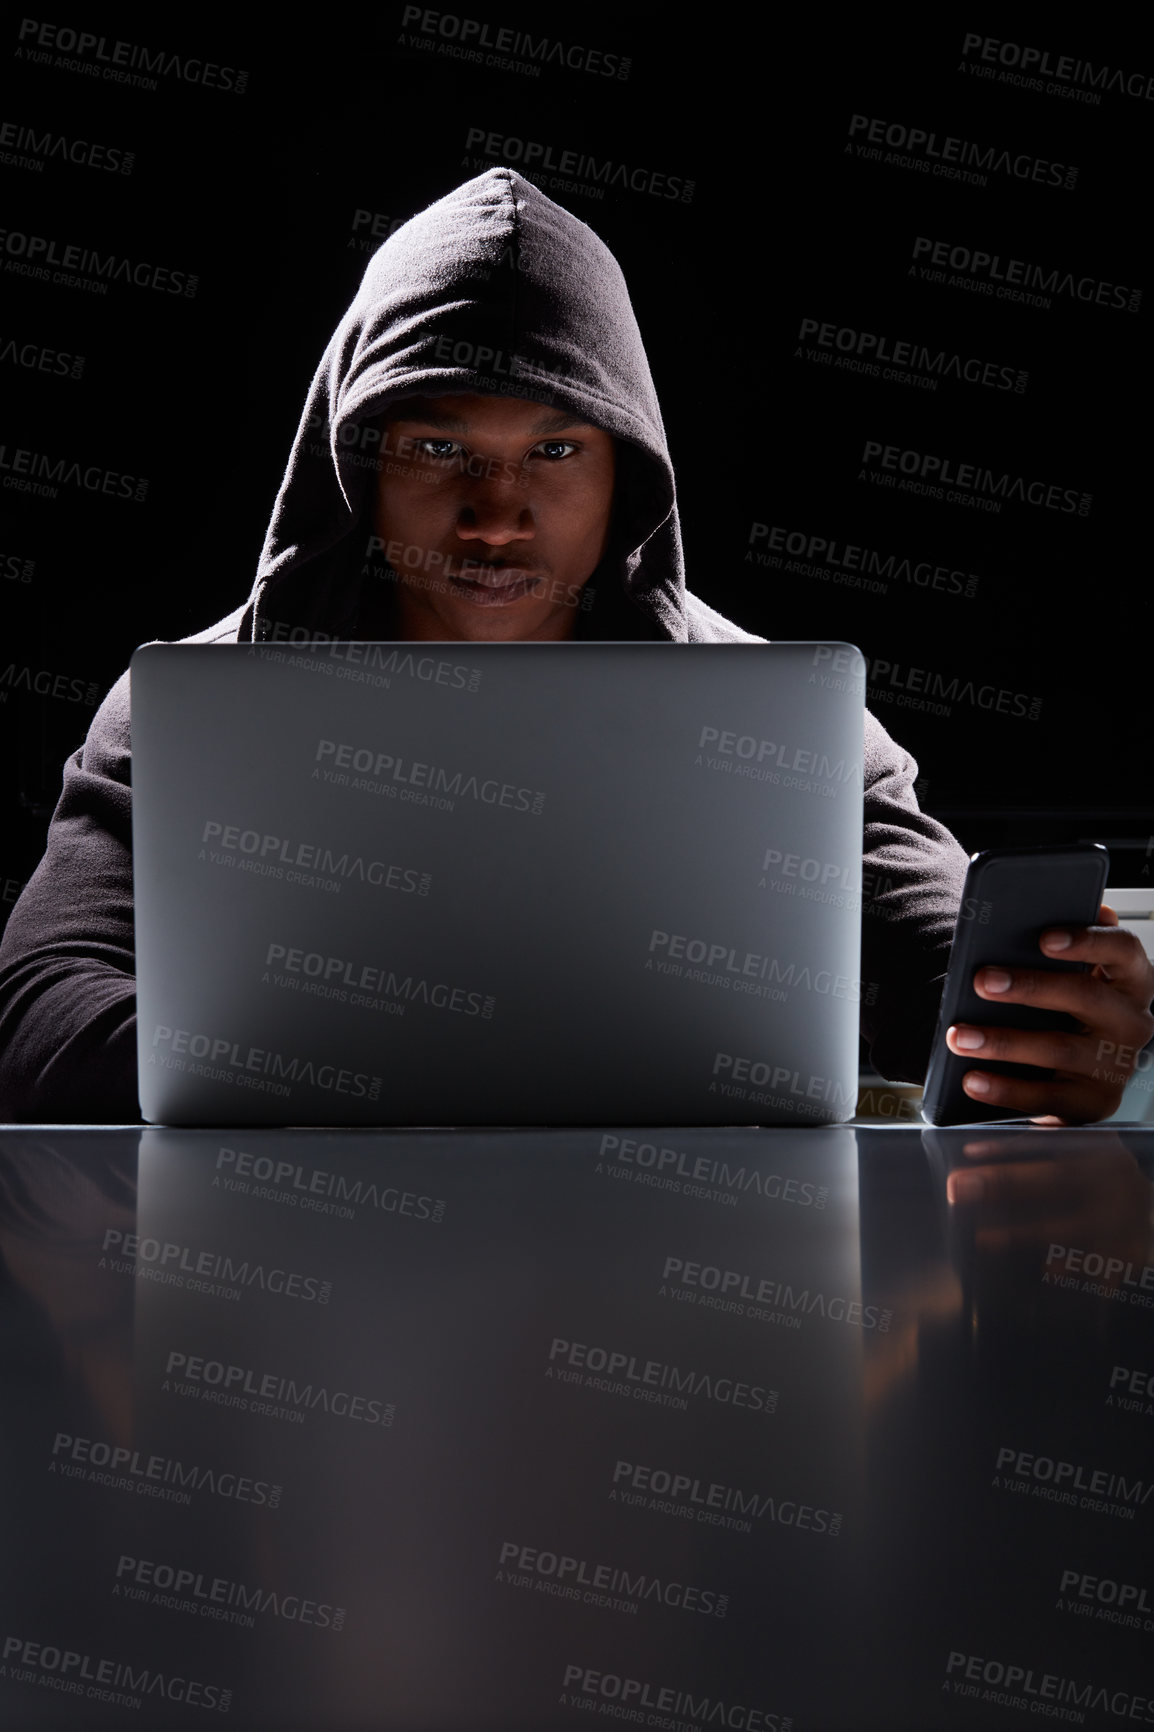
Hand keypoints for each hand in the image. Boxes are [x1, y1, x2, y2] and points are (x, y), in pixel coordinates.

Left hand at [944, 903, 1153, 1125]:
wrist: (1078, 1076)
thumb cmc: (1069, 1012)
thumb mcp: (1071, 978)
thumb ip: (1062, 949)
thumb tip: (1034, 916)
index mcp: (1131, 980)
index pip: (1123, 950)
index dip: (1087, 941)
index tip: (1044, 938)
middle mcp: (1132, 1021)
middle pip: (1086, 996)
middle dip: (1029, 987)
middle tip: (982, 980)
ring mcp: (1116, 1065)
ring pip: (1059, 1048)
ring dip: (1003, 1042)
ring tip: (960, 1036)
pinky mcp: (1093, 1103)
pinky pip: (1047, 1097)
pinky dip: (1004, 1089)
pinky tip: (972, 1079)